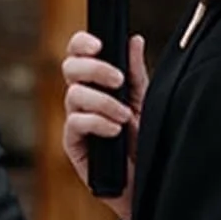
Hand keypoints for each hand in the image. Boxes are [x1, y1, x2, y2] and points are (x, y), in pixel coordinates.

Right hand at [62, 30, 147, 219]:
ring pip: (73, 95)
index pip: (79, 54)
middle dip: (94, 69)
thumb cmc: (147, 140)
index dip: (82, 44)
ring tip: (124, 117)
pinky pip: (75, 123)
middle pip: (70, 68)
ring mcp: (76, 120)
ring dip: (102, 102)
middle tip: (118, 81)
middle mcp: (83, 98)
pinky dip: (97, 123)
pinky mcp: (73, 144)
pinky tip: (115, 131)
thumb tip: (134, 40)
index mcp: (97, 83)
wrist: (150, 180)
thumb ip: (136, 72)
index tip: (99, 44)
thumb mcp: (146, 101)